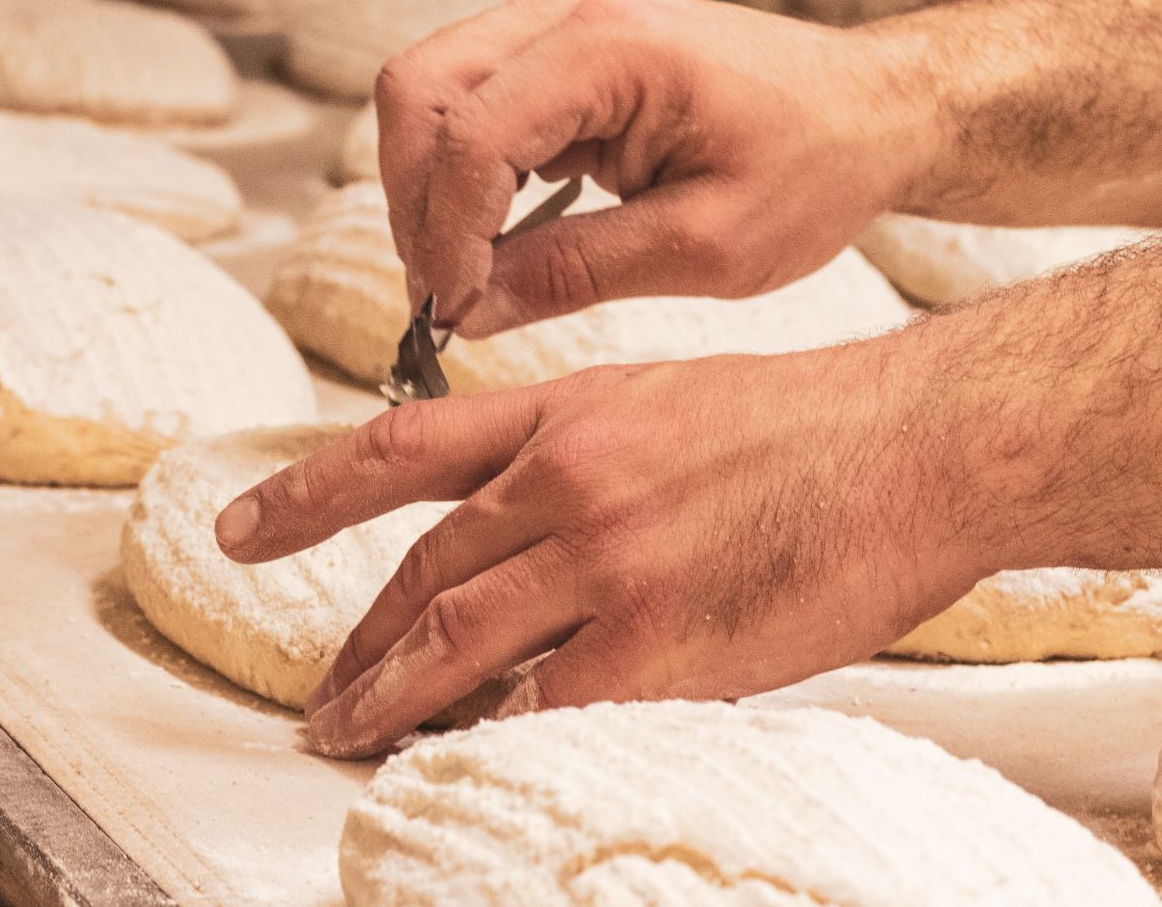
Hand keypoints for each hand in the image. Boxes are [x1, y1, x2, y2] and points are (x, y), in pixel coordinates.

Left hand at [212, 332, 1004, 758]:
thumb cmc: (825, 423)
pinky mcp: (660, 640)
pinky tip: (467, 761)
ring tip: (354, 741)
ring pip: (458, 644)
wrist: (922, 443)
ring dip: (392, 700)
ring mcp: (608, 559)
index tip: (239, 525)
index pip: (405, 448)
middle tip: (318, 696)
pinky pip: (544, 705)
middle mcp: (570, 479)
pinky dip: (494, 737)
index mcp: (572, 411)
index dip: (310, 492)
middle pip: (423, 572)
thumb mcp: (680, 400)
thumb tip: (538, 535)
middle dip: (357, 642)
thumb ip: (594, 456)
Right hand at [373, 0, 942, 336]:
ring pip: (426, 93)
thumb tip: (470, 311)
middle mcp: (570, 9)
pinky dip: (462, 172)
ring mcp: (558, 17)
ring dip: (430, 189)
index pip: (470, 134)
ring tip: (471, 277)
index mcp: (614, 47)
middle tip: (448, 298)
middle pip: (416, 92)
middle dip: (415, 204)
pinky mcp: (558, 45)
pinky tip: (497, 239)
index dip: (446, 233)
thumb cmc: (815, 167)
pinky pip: (468, 101)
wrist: (869, 111)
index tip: (457, 313)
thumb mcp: (706, 247)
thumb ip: (577, 273)